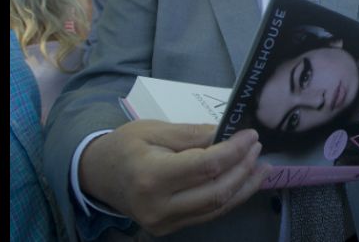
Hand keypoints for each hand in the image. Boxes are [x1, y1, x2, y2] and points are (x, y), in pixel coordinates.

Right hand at [79, 120, 269, 235]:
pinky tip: (243, 182)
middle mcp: (159, 206)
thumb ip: (192, 134)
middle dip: (243, 169)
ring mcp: (164, 222)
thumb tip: (226, 134)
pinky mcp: (169, 228)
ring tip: (261, 167)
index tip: (251, 135)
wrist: (96, 175)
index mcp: (152, 176)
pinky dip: (229, 197)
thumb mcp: (154, 129)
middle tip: (258, 148)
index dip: (234, 151)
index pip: (206, 166)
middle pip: (216, 191)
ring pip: (216, 207)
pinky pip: (207, 214)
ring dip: (243, 187)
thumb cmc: (124, 146)